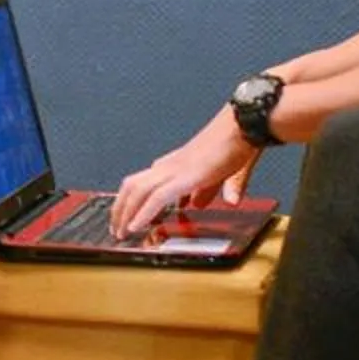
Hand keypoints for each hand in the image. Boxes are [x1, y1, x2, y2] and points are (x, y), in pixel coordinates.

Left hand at [112, 114, 258, 235]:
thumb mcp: (216, 176)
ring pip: (137, 191)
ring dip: (126, 213)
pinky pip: (157, 197)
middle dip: (120, 209)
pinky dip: (143, 213)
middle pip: (131, 186)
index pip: (141, 182)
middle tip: (117, 229)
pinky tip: (136, 226)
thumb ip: (204, 192)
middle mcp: (168, 165)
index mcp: (173, 165)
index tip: (126, 218)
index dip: (130, 201)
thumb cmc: (233, 147)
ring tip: (121, 232)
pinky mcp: (185, 176)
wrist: (242, 127)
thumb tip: (195, 205)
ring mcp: (174, 169)